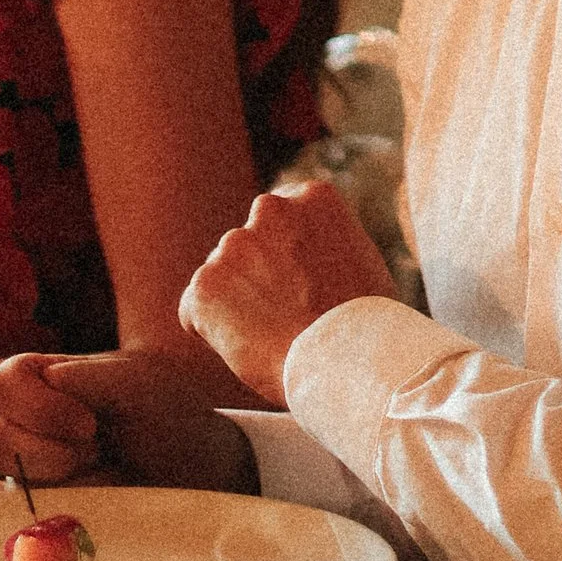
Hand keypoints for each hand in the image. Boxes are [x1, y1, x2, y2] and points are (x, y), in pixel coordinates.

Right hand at [0, 347, 259, 493]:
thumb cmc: (168, 416)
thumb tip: (50, 378)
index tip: (90, 425)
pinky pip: (35, 525)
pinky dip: (73, 514)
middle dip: (49, 452)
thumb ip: (90, 377)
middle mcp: (27, 428)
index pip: (0, 388)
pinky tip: (109, 499)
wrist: (201, 473)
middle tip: (99, 450)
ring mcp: (34, 476)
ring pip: (12, 486)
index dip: (36, 408)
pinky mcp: (48, 516)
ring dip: (66, 482)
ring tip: (109, 471)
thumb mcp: (138, 384)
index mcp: (42, 382)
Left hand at [180, 179, 394, 408]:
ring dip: (236, 305)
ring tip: (272, 338)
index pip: (280, 219)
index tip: (299, 287)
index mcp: (312, 197)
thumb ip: (326, 244)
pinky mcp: (205, 286)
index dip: (286, 258)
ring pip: (223, 279)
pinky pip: (195, 312)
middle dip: (257, 277)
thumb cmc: (366, 326)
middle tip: (284, 316)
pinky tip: (246, 348)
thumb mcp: (362, 262)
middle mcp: (269, 209)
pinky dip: (212, 332)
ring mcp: (233, 246)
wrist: (345, 364)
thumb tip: (310, 254)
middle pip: (248, 245)